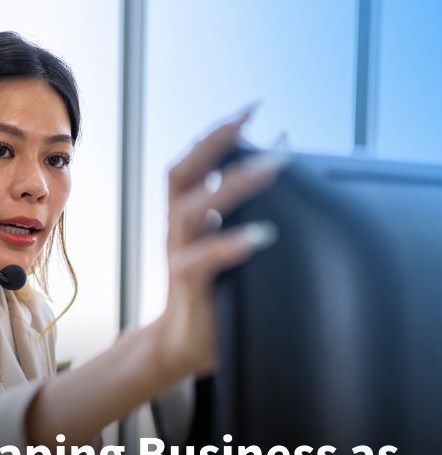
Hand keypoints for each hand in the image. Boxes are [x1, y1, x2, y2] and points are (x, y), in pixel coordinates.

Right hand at [153, 110, 284, 378]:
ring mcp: (179, 256)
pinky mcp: (187, 286)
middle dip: (214, 143)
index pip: (193, 164)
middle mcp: (177, 230)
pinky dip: (230, 243)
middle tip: (248, 120)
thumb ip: (243, 210)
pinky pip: (201, 260)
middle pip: (181, 174)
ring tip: (269, 166)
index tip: (250, 108)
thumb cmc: (211, 293)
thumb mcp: (225, 245)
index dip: (217, 135)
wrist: (179, 346)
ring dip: (231, 184)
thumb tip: (277, 159)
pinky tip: (260, 235)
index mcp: (186, 217)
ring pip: (191, 209)